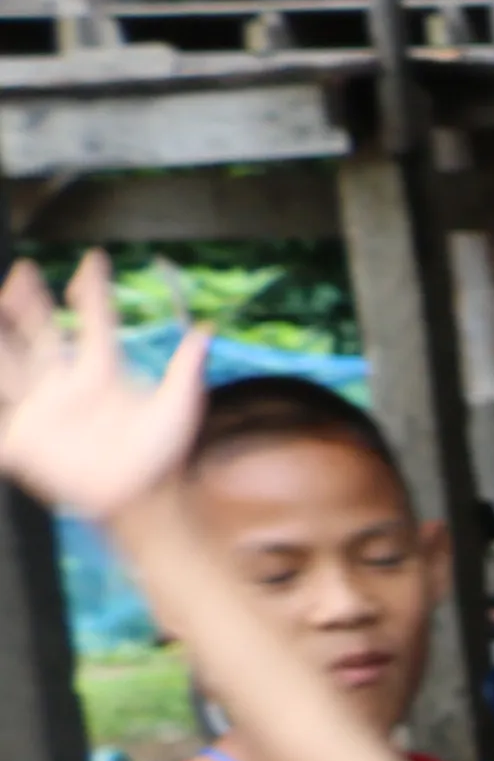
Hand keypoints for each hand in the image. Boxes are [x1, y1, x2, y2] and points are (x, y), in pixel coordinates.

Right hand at [0, 256, 203, 526]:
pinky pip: (0, 409)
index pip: (95, 321)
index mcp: (102, 371)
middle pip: (42, 332)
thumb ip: (186, 368)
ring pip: (10, 360)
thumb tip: (207, 329)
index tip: (94, 260)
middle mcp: (68, 382)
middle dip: (31, 301)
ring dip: (1, 333)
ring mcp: (42, 407)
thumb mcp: (178, 408)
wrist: (139, 500)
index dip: (94, 292)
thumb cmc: (161, 456)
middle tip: (23, 270)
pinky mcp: (23, 435)